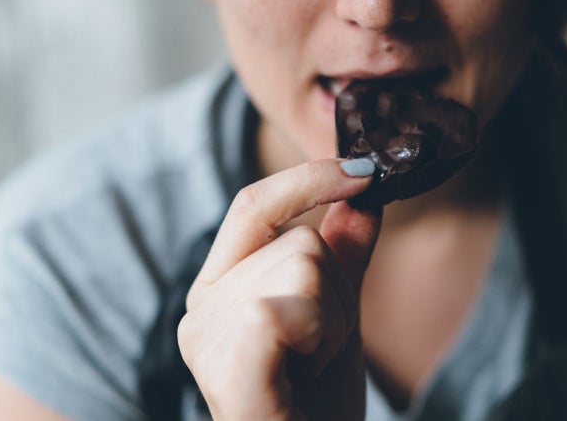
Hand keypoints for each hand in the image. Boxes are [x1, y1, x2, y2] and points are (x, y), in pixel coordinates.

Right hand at [178, 159, 381, 420]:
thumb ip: (344, 255)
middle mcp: (200, 310)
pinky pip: (285, 307)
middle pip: (298, 239)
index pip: (254, 206)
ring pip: (303, 265)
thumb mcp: (339, 318)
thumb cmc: (318, 407)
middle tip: (323, 351)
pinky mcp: (226, 370)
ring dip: (335, 321)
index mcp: (218, 291)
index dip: (309, 178)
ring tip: (312, 370)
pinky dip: (318, 336)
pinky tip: (303, 377)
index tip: (366, 169)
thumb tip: (362, 192)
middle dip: (338, 291)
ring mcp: (206, 340)